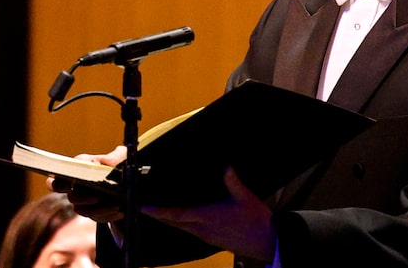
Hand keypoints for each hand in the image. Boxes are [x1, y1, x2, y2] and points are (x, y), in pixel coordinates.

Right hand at [48, 145, 127, 222]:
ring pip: (82, 210)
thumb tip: (106, 161)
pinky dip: (108, 215)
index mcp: (82, 166)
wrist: (131, 180)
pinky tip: (120, 212)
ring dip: (98, 210)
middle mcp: (78, 184)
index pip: (63, 174)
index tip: (71, 184)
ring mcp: (84, 199)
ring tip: (116, 206)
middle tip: (96, 198)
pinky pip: (96, 217)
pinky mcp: (93, 211)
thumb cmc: (123, 163)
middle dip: (81, 198)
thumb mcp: (123, 156)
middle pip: (71, 196)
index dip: (62, 180)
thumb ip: (115, 157)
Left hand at [142, 167, 276, 262]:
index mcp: (208, 217)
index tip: (143, 207)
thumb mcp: (245, 197)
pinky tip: (180, 215)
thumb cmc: (255, 220)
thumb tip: (226, 166)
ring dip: (167, 218)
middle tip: (143, 206)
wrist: (265, 241)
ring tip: (156, 208)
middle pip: (173, 222)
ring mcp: (205, 235)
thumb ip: (232, 181)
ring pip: (180, 227)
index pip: (177, 214)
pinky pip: (189, 229)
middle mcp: (202, 228)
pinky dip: (180, 222)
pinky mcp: (209, 238)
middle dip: (157, 214)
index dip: (158, 211)